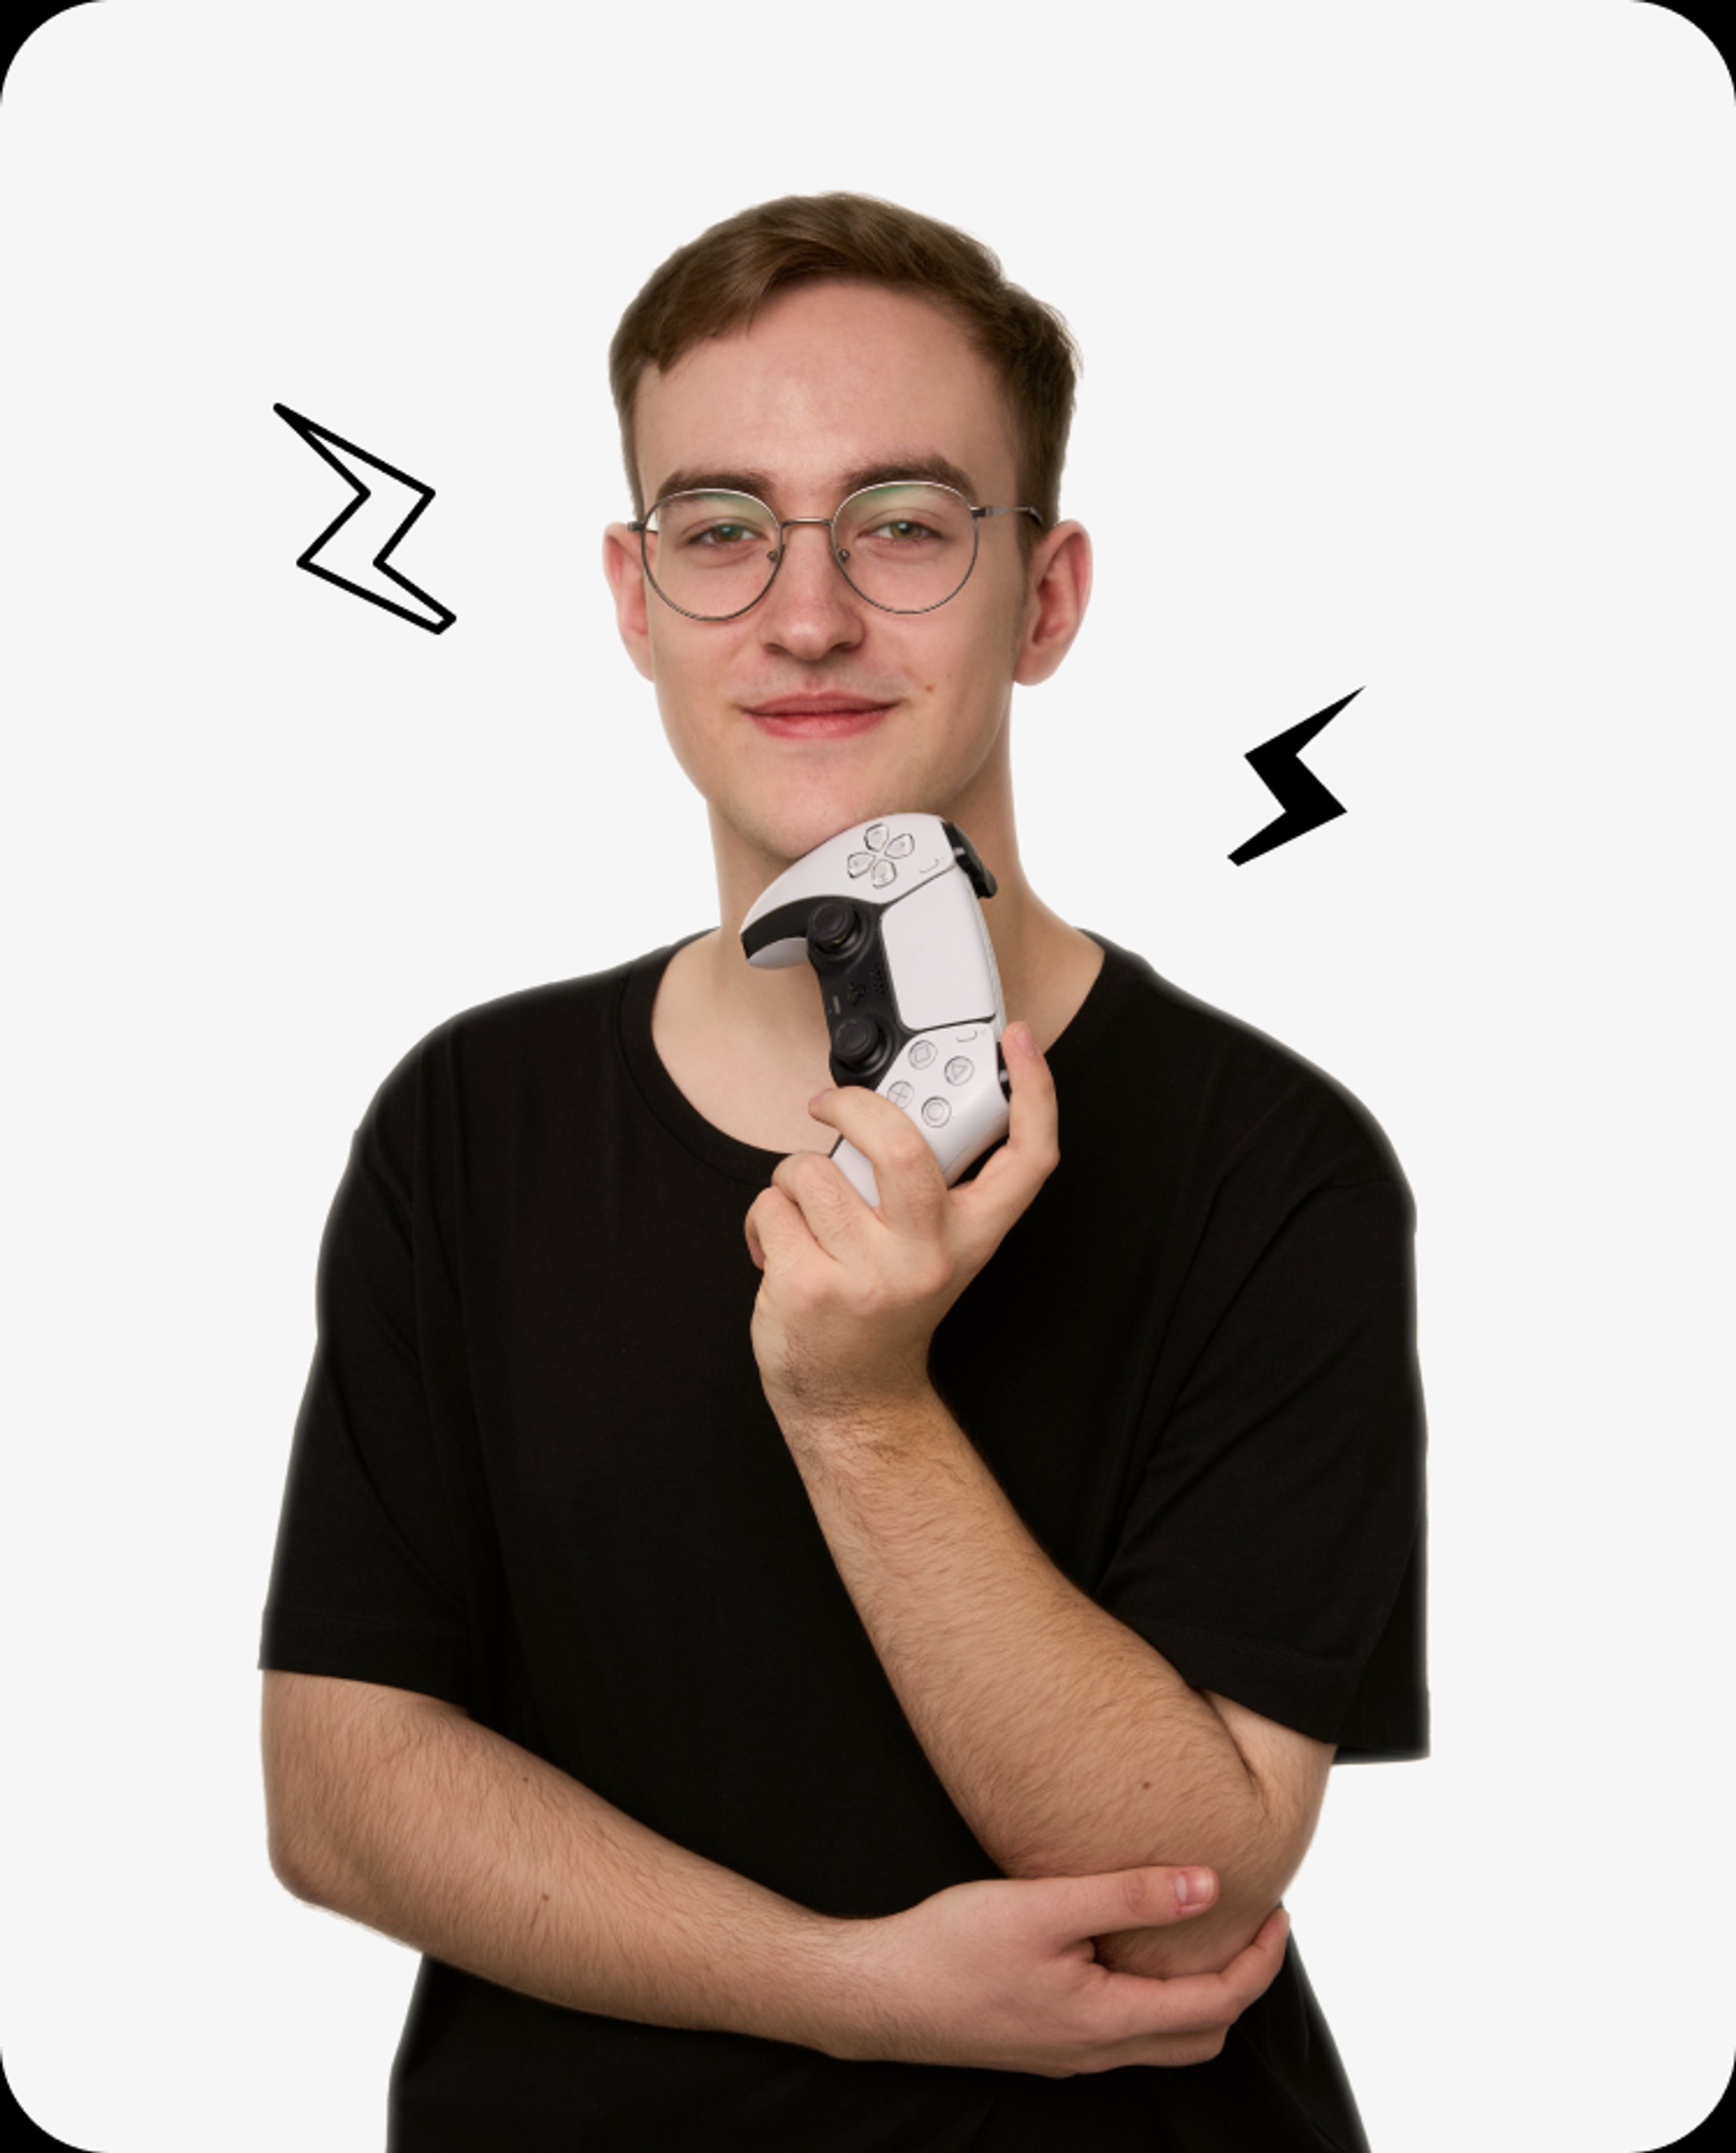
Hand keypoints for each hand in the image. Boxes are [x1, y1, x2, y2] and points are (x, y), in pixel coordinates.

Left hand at [742, 1022, 1058, 1420]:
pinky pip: (772, 1205)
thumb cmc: (884, 1306)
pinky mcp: (809, 1287)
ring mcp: (868, 1275)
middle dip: (855, 1107)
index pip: (1028, 1158)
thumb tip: (895, 1108)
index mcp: (972, 1236)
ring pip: (812, 1170)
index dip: (1034, 1091)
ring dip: (795, 1178)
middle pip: (903, 1147)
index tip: (1018, 1040)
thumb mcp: (932, 1248)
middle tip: (832, 1105)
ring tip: (809, 1215)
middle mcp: (929, 1256)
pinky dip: (766, 1215)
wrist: (852, 1394)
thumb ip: (931, 1184)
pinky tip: (783, 1246)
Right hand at [826, 1864, 1288, 2076]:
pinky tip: (1131, 1950)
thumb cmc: (952, 1949)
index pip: (1216, 2005)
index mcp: (1107, 2021)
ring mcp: (1070, 2054)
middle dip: (1240, 1984)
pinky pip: (1125, 2032)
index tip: (1278, 1914)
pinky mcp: (1045, 2043)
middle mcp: (1097, 2050)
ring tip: (1199, 1930)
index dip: (1258, 1962)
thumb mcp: (1044, 1907)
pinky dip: (1154, 1998)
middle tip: (1250, 1924)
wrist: (880, 1995)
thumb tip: (1207, 1887)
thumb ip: (1128, 1896)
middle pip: (1201, 2036)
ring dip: (1198, 1994)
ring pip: (1163, 2039)